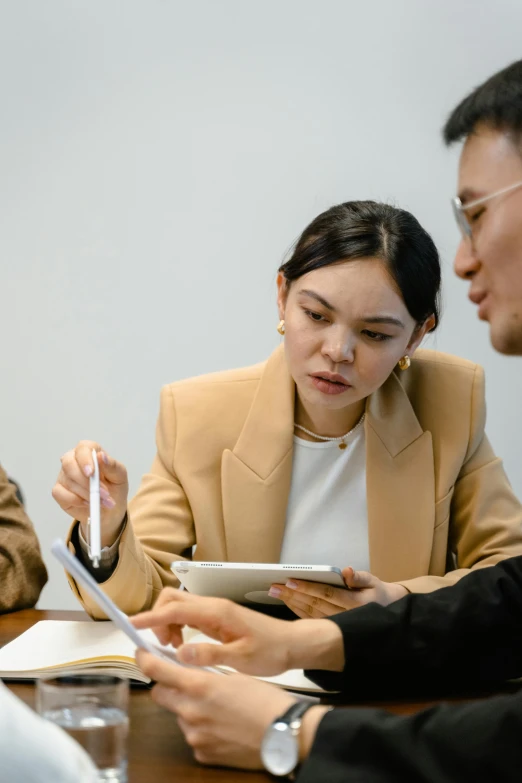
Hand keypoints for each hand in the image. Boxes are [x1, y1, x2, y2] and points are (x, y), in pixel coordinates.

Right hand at [52, 440, 128, 547]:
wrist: (109, 509)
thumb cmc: (114, 488)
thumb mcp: (119, 476)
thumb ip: (112, 466)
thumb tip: (101, 456)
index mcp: (89, 451)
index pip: (82, 448)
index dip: (85, 459)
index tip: (91, 473)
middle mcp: (73, 460)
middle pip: (69, 464)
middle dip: (86, 481)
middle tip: (104, 493)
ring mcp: (64, 476)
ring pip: (69, 481)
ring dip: (87, 494)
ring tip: (103, 501)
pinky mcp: (59, 491)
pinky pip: (60, 494)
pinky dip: (76, 500)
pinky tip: (88, 503)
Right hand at [131, 588, 344, 673]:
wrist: (291, 644)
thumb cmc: (270, 651)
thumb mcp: (242, 658)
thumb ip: (210, 654)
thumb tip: (179, 653)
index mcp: (216, 611)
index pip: (175, 608)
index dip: (151, 616)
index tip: (131, 624)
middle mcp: (212, 605)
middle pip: (172, 599)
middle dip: (158, 618)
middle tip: (161, 646)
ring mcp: (214, 610)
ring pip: (179, 606)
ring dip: (167, 624)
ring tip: (173, 649)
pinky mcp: (217, 617)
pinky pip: (188, 615)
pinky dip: (178, 627)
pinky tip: (184, 647)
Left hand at [135, 649, 329, 769]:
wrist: (284, 734)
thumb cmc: (265, 699)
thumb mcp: (234, 674)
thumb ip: (205, 673)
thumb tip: (188, 669)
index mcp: (199, 686)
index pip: (158, 670)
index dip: (145, 659)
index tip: (140, 652)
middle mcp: (190, 712)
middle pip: (161, 694)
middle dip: (168, 686)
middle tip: (185, 681)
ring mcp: (194, 735)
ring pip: (179, 716)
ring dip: (189, 709)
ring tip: (219, 709)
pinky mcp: (202, 753)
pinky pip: (194, 736)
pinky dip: (203, 730)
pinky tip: (224, 727)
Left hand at [269, 567, 408, 618]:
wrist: (386, 612)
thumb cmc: (377, 592)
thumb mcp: (372, 581)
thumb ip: (359, 577)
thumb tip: (347, 571)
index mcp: (354, 603)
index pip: (326, 594)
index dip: (307, 588)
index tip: (290, 581)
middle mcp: (343, 616)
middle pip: (314, 604)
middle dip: (293, 595)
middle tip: (274, 587)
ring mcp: (336, 625)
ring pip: (310, 614)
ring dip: (292, 604)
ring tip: (276, 593)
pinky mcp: (332, 629)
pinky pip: (312, 621)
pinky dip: (298, 612)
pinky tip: (287, 604)